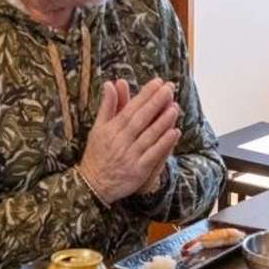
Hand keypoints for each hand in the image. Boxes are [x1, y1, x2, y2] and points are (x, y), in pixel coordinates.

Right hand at [79, 77, 179, 202]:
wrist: (93, 185)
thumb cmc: (97, 154)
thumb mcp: (97, 129)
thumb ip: (107, 106)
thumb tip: (110, 83)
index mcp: (111, 130)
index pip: (130, 108)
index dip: (145, 95)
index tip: (157, 82)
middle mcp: (121, 141)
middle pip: (141, 119)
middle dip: (156, 102)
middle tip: (170, 88)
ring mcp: (130, 156)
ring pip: (149, 136)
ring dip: (162, 121)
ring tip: (175, 107)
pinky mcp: (138, 171)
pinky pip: (153, 155)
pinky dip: (163, 144)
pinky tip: (174, 133)